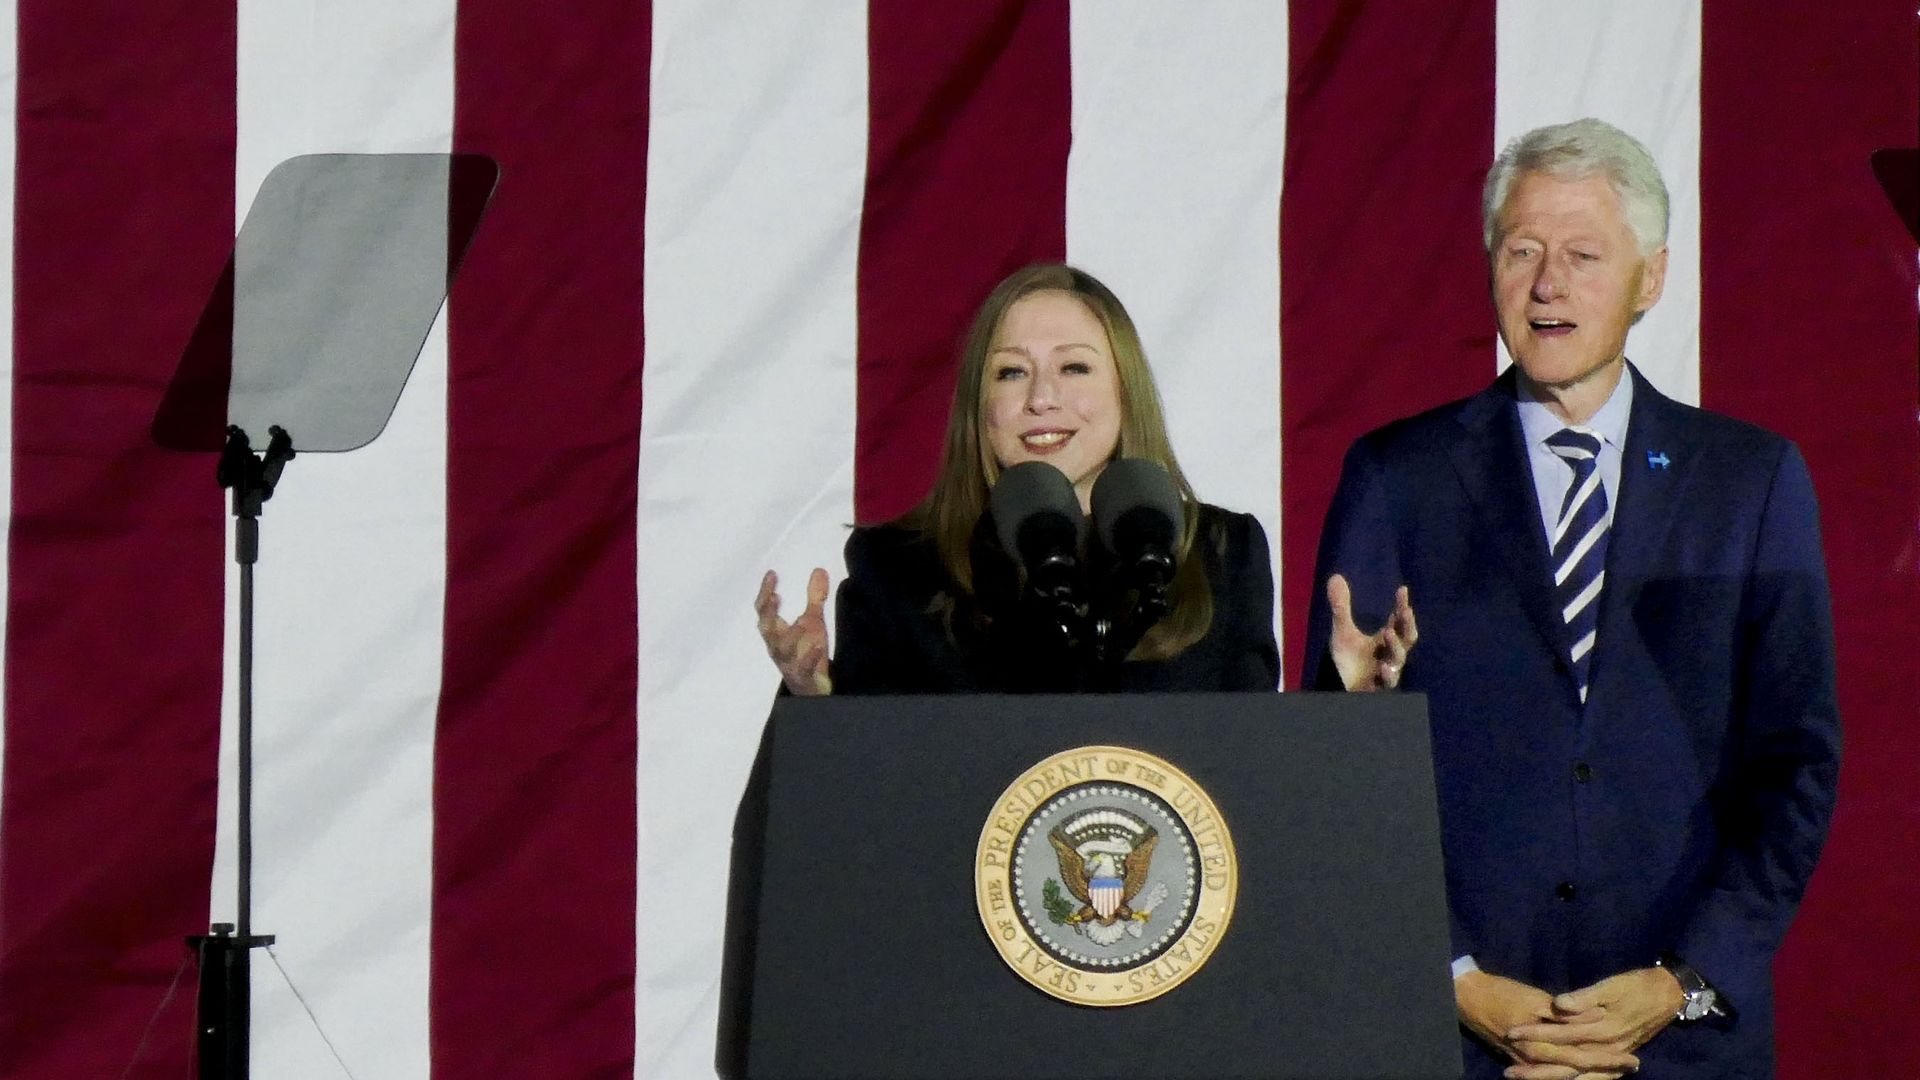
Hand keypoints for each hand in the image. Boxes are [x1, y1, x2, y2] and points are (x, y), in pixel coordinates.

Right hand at [754, 568, 832, 694]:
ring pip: (782, 650)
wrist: (811, 687)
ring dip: (790, 636)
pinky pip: (803, 668)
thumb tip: (819, 570)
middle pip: (766, 629)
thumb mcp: (812, 622)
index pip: (764, 611)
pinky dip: (809, 658)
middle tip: (774, 597)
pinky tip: (817, 646)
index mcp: (776, 632)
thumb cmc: (806, 651)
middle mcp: (777, 646)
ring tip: (802, 622)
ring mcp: (788, 663)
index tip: (772, 574)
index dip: (765, 593)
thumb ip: (815, 598)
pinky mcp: (803, 676)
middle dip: (768, 614)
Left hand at [1326, 574, 1416, 690]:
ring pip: (1399, 659)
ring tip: (1388, 632)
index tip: (1402, 590)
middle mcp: (1390, 654)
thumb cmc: (1347, 659)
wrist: (1338, 687)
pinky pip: (1388, 683)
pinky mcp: (1379, 687)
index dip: (1401, 605)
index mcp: (1385, 639)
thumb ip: (1341, 607)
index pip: (1398, 620)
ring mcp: (1387, 671)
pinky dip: (1388, 675)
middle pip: (1407, 638)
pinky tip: (1383, 667)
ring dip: (1396, 646)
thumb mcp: (1342, 632)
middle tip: (1404, 611)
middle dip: (1407, 624)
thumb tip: (1335, 576)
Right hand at [1456, 971, 1640, 1079]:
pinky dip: (1568, 1074)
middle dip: (1606, 1069)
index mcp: (1543, 1044)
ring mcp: (1528, 1061)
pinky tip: (1580, 1073)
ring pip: (1566, 1074)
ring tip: (1614, 1073)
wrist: (1468, 997)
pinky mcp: (1521, 1059)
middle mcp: (1538, 1058)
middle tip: (1633, 1066)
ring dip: (1591, 1074)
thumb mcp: (1534, 999)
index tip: (1634, 1058)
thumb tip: (1596, 1017)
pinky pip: (1551, 1072)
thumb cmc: (1501, 994)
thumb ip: (1566, 1012)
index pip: (1584, 1056)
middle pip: (1579, 1069)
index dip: (1609, 1058)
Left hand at [1504, 968, 1683, 1077]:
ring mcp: (1612, 1057)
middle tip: (1509, 1073)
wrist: (1669, 996)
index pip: (1561, 1035)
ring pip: (1577, 1076)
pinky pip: (1592, 1077)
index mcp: (1602, 1029)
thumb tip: (1558, 1005)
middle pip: (1566, 1064)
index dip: (1535, 1035)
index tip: (1511, 1033)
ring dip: (1550, 1079)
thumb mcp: (1612, 986)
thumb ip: (1585, 998)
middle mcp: (1606, 1048)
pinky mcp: (1616, 1058)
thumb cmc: (1637, 986)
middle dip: (1536, 1069)